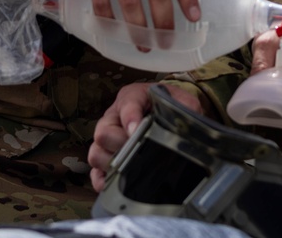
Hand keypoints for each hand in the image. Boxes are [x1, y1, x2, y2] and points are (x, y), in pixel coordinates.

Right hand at [88, 82, 204, 191]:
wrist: (168, 111)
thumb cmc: (171, 105)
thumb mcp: (182, 101)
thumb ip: (186, 107)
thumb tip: (186, 123)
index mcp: (133, 97)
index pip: (127, 105)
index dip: (130, 119)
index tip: (136, 131)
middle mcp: (114, 116)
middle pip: (103, 132)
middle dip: (121, 145)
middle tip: (139, 152)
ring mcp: (108, 137)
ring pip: (96, 152)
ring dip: (111, 163)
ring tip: (130, 168)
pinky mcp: (106, 156)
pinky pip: (95, 170)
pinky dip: (102, 179)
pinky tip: (114, 184)